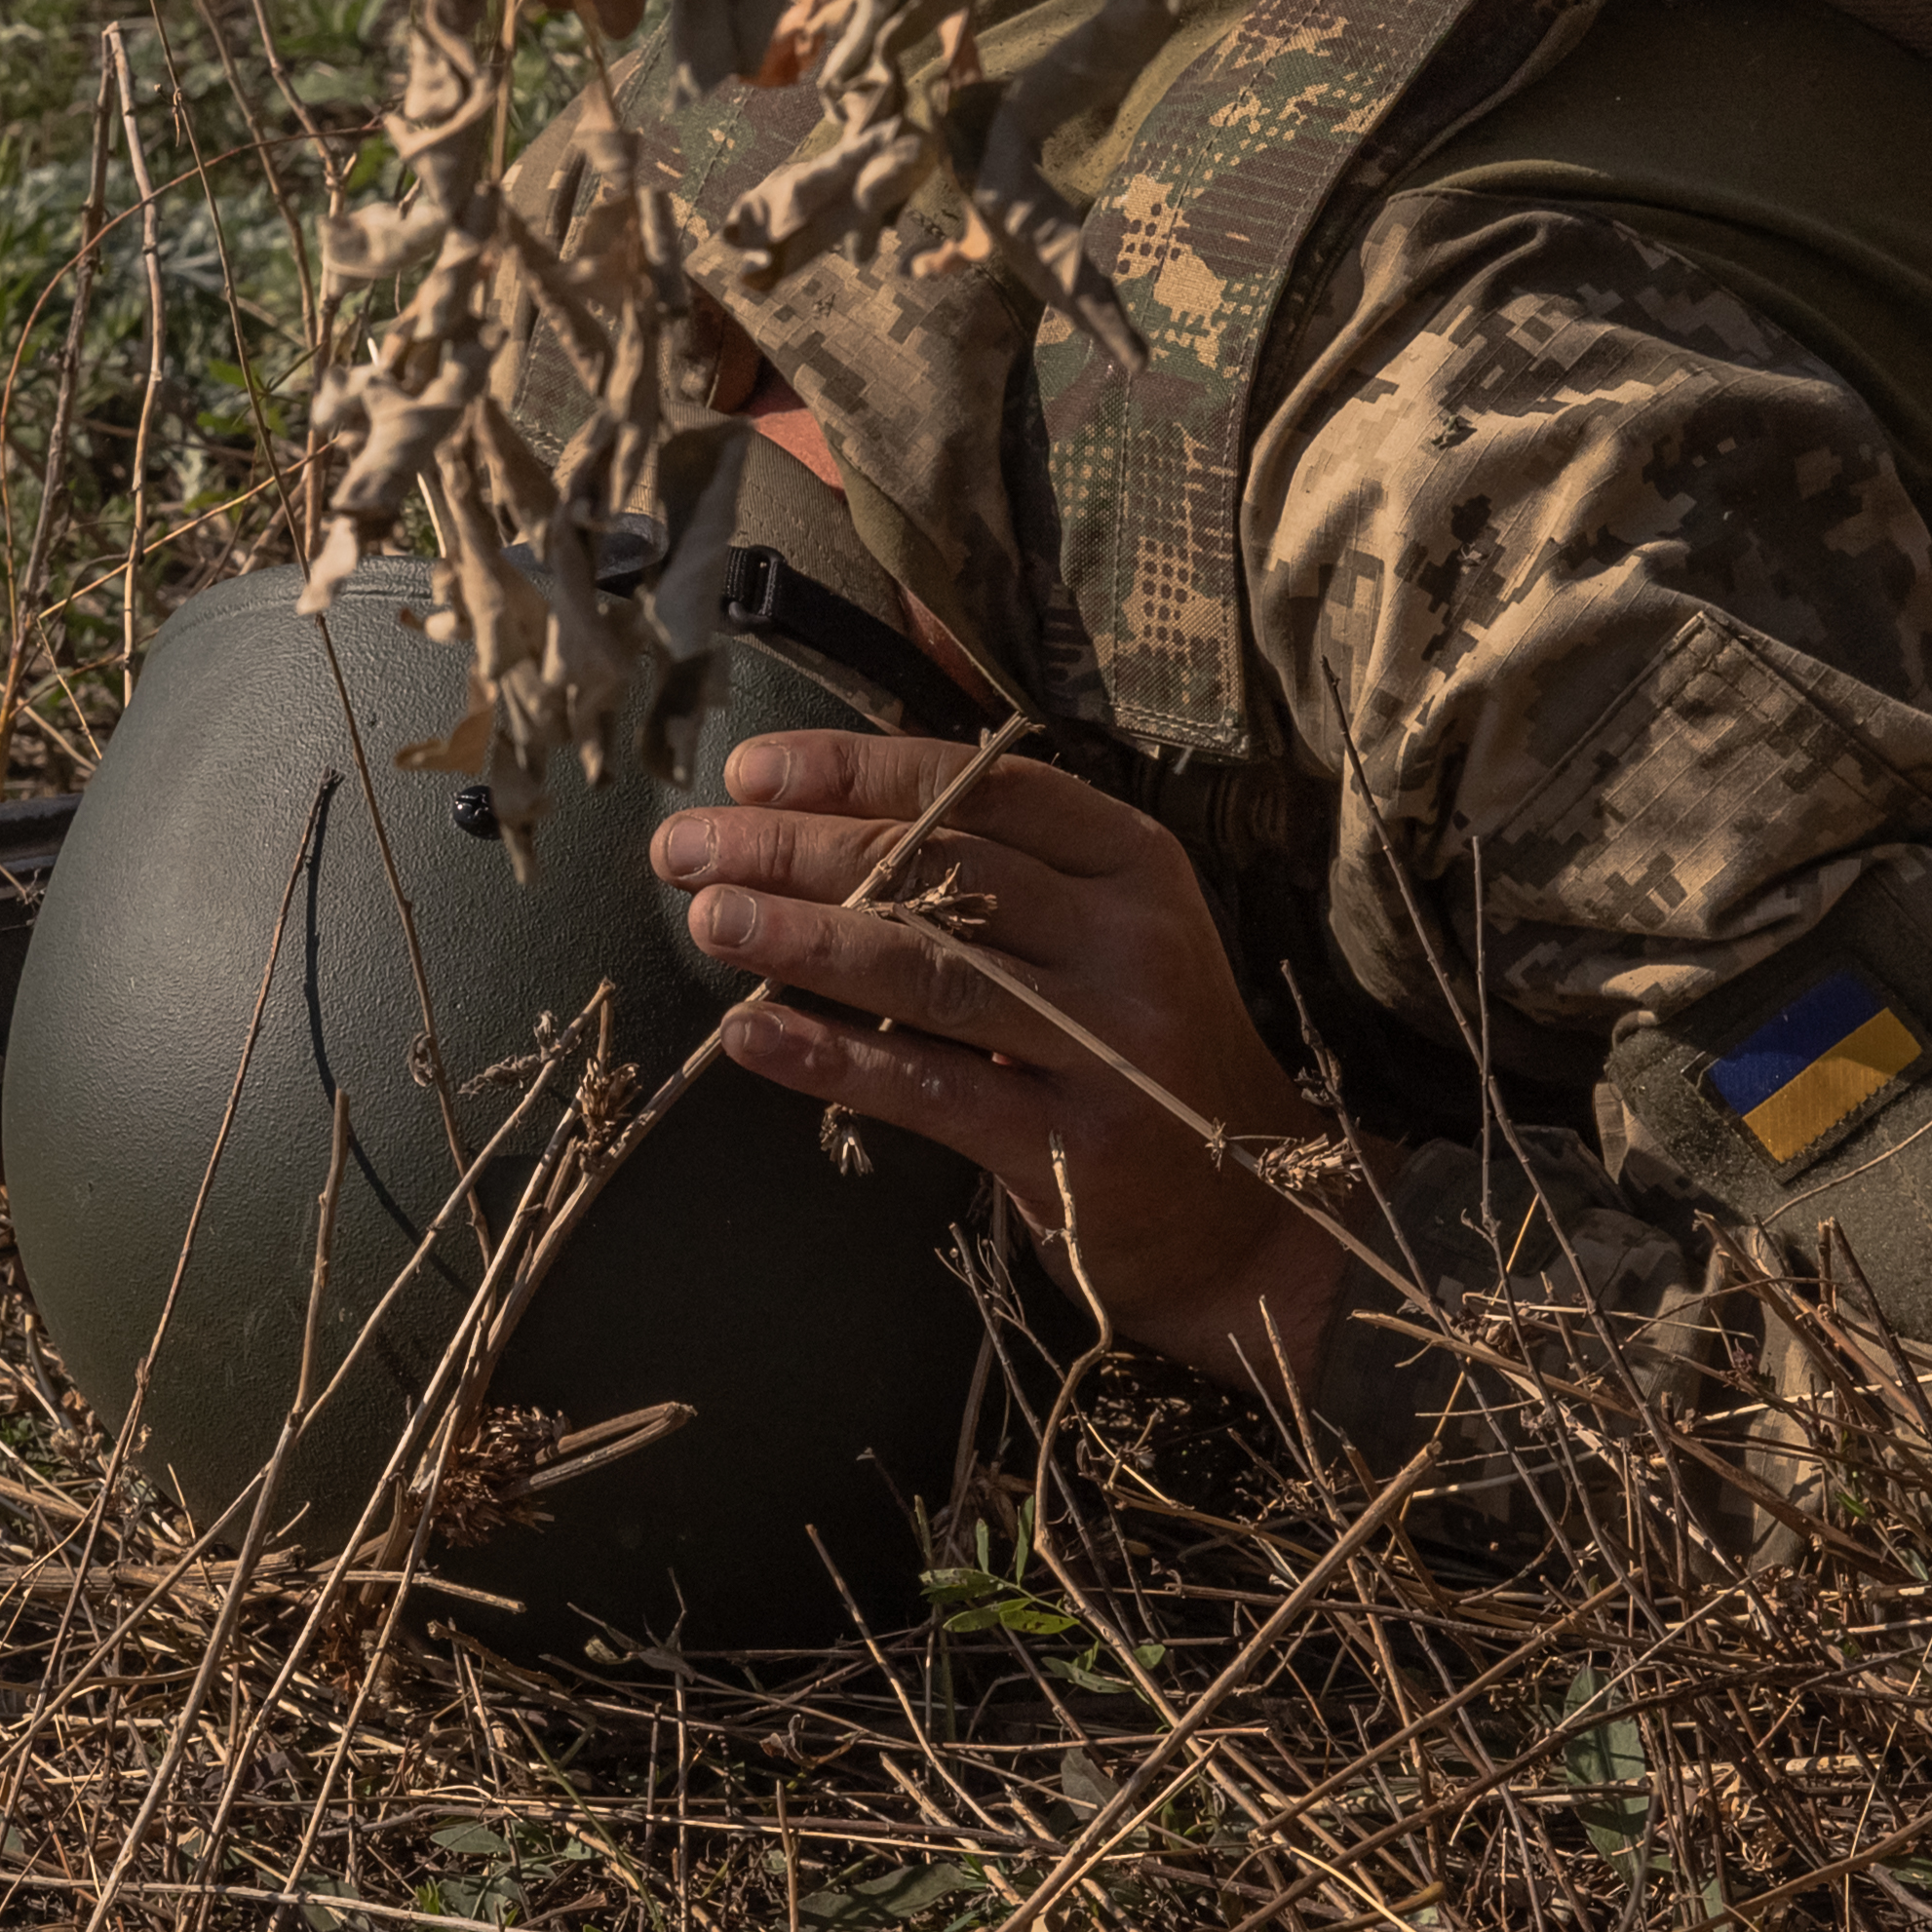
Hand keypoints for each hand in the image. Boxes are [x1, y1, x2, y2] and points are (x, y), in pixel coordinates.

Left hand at [651, 734, 1349, 1403]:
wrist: (1245, 1211)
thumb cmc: (1130, 1043)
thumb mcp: (1099, 920)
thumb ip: (998, 840)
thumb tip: (859, 719)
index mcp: (1132, 862)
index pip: (981, 787)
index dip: (856, 771)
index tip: (747, 770)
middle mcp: (1130, 939)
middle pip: (941, 871)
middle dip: (796, 850)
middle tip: (686, 848)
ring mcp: (1110, 1044)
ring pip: (930, 970)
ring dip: (802, 940)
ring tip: (707, 921)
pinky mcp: (1073, 1147)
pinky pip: (930, 1090)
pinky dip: (831, 1059)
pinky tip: (749, 1036)